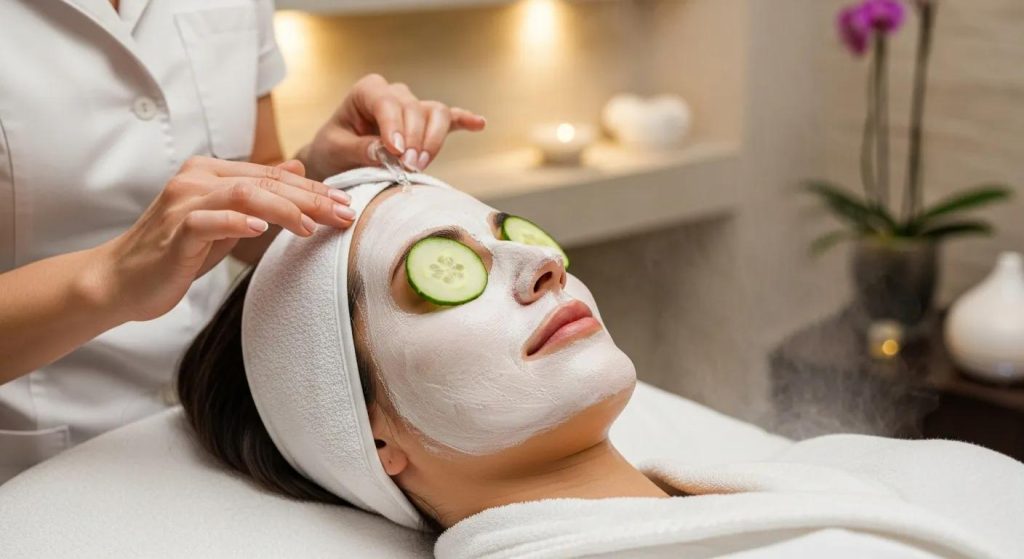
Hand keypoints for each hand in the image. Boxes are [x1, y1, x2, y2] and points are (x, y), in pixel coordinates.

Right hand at [93, 157, 352, 321]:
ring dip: (285, 209)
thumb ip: (258, 193)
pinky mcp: (174, 231)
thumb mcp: (225, 219)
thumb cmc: (177, 252)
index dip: (313, 189)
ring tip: (314, 226)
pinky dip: (238, 223)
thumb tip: (299, 169)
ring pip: (244, 194)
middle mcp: (196, 179)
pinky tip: (263, 231)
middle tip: (344, 214)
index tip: (346, 204)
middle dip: (310, 198)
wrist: (123, 280)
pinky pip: (209, 221)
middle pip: (264, 182)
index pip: (272, 175)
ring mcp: (183, 203)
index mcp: (210, 171)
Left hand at [298, 73, 485, 180]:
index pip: (387, 102)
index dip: (394, 127)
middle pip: (415, 109)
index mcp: (367, 92)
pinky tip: (478, 124)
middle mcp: (393, 94)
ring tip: (421, 164)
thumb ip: (359, 149)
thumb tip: (386, 151)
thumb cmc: (332, 150)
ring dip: (433, 140)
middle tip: (407, 167)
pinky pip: (449, 118)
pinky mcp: (425, 124)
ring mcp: (412, 108)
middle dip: (414, 139)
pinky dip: (463, 120)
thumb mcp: (335, 150)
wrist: (336, 159)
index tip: (396, 153)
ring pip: (435, 113)